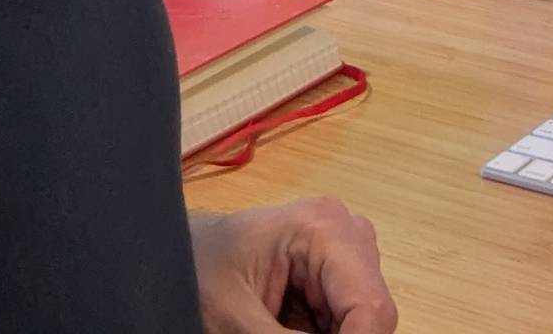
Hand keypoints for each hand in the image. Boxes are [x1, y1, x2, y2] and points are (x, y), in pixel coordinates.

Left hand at [191, 200, 396, 333]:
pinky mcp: (333, 271)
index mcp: (324, 229)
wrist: (181, 251)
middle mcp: (345, 233)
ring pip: (363, 320)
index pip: (372, 306)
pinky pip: (346, 319)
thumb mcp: (234, 320)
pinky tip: (286, 328)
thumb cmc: (195, 268)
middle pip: (372, 314)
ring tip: (275, 328)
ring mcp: (343, 251)